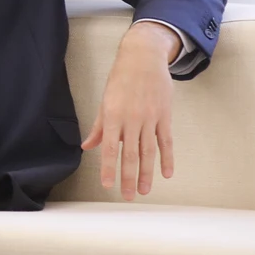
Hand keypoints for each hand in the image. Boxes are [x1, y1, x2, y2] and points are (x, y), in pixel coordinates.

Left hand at [80, 22, 180, 199]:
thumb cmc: (120, 79)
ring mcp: (150, 118)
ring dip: (147, 173)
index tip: (108, 185)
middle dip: (129, 177)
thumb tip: (87, 146)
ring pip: (149, 151)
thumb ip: (98, 126)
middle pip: (131, 154)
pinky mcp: (164, 116)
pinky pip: (166, 141)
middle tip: (129, 196)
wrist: (143, 58)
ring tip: (145, 190)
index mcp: (113, 115)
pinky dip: (167, 158)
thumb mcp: (104, 100)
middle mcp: (131, 119)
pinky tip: (166, 173)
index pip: (109, 147)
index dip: (108, 167)